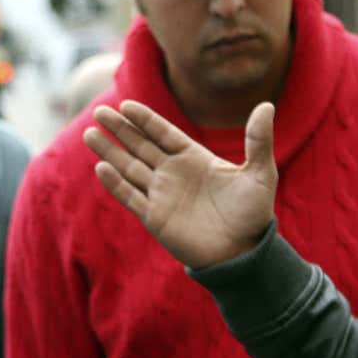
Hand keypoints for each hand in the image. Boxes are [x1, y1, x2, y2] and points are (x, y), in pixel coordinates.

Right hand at [84, 100, 277, 268]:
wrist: (243, 253)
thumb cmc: (253, 214)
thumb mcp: (260, 173)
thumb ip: (259, 140)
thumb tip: (267, 106)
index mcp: (194, 158)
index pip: (163, 133)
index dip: (145, 120)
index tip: (126, 105)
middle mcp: (173, 173)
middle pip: (140, 146)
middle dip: (120, 130)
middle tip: (99, 111)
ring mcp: (162, 195)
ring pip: (129, 168)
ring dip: (110, 152)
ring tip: (89, 134)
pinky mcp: (155, 217)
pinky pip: (130, 197)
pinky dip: (116, 183)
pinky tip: (101, 168)